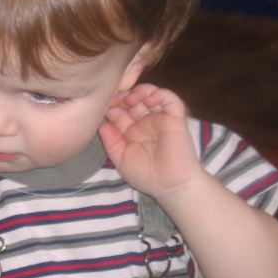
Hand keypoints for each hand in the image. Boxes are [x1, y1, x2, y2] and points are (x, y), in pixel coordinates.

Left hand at [99, 84, 201, 200]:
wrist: (172, 186)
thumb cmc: (146, 176)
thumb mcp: (121, 159)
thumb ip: (111, 141)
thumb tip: (102, 124)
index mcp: (131, 132)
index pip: (119, 111)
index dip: (111, 105)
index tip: (102, 104)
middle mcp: (145, 122)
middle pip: (132, 100)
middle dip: (122, 95)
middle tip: (115, 97)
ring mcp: (160, 118)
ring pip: (151, 94)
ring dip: (139, 91)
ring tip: (131, 97)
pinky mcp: (176, 118)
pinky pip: (170, 99)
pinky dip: (159, 94)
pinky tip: (148, 99)